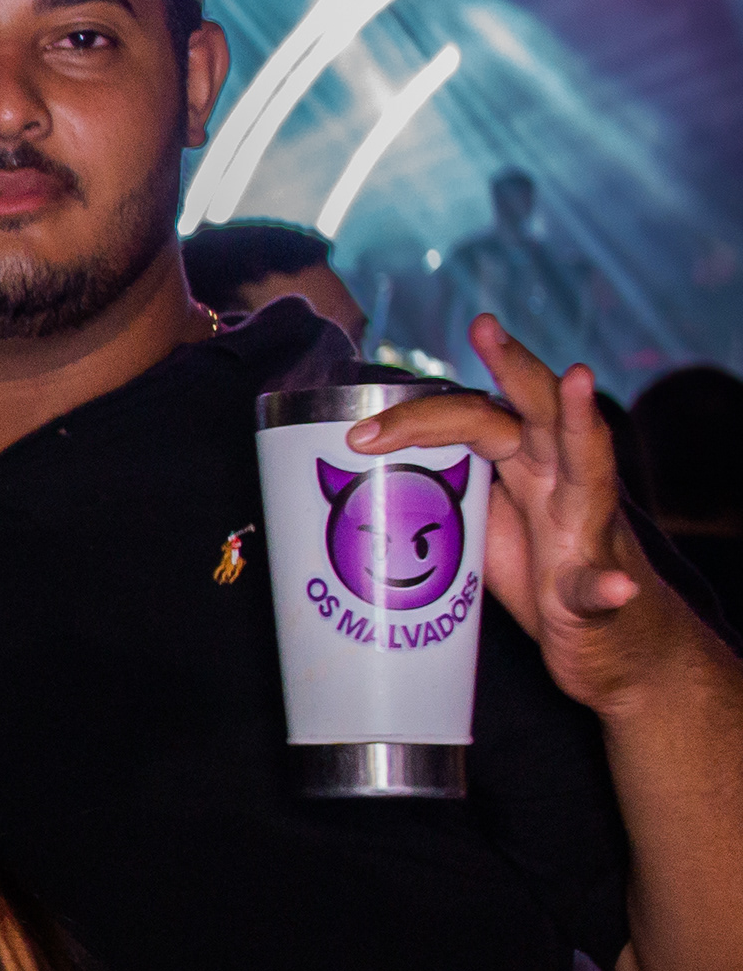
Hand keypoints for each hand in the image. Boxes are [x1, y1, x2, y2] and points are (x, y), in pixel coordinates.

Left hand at [349, 313, 692, 716]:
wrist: (604, 643)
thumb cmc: (539, 573)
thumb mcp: (484, 526)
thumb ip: (445, 495)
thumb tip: (358, 476)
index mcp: (530, 467)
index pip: (480, 418)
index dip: (425, 415)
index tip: (360, 429)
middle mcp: (565, 483)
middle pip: (540, 412)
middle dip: (515, 367)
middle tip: (483, 327)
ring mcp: (591, 530)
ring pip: (591, 464)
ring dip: (583, 422)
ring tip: (579, 380)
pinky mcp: (598, 591)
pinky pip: (601, 586)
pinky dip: (606, 585)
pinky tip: (613, 585)